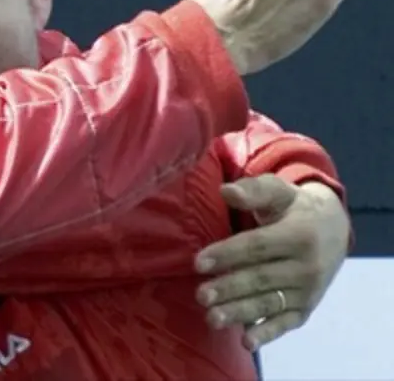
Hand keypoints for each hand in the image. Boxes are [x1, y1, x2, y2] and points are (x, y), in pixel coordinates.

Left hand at [194, 175, 349, 349]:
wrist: (333, 229)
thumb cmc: (292, 208)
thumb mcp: (277, 192)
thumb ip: (253, 191)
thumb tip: (226, 191)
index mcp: (300, 234)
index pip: (257, 246)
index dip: (227, 254)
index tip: (198, 263)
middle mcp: (308, 266)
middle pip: (261, 278)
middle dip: (229, 288)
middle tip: (200, 295)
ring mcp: (308, 291)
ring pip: (270, 303)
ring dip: (241, 313)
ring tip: (212, 318)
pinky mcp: (306, 308)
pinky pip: (286, 322)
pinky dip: (267, 333)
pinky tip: (246, 342)